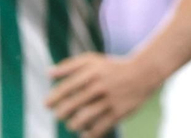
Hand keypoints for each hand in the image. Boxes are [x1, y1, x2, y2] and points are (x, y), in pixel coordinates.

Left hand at [45, 53, 159, 137]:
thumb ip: (69, 66)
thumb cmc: (112, 67)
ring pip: (85, 118)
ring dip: (73, 125)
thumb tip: (48, 74)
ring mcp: (110, 100)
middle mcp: (99, 86)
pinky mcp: (119, 113)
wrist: (143, 73)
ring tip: (72, 124)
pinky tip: (85, 133)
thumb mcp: (92, 60)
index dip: (53, 98)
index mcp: (91, 72)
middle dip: (61, 114)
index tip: (46, 105)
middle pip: (73, 105)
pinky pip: (100, 128)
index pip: (66, 88)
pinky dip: (90, 134)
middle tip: (59, 115)